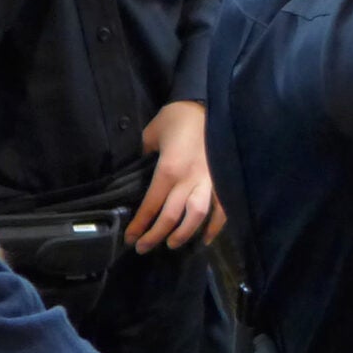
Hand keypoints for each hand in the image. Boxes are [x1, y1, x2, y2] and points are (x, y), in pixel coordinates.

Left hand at [131, 99, 223, 251]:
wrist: (207, 103)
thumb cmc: (177, 117)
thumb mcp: (151, 134)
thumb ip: (144, 154)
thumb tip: (136, 169)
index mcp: (168, 170)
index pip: (151, 206)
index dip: (139, 225)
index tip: (130, 238)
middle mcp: (189, 181)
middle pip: (171, 218)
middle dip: (155, 236)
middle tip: (144, 248)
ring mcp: (209, 182)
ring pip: (196, 217)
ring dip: (183, 234)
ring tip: (172, 244)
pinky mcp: (223, 180)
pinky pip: (222, 209)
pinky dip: (215, 226)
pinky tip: (206, 238)